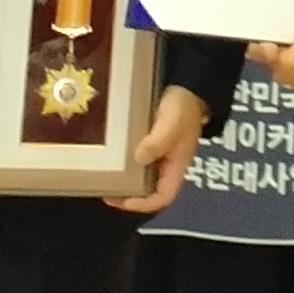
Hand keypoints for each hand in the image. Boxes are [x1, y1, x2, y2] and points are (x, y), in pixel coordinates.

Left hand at [106, 86, 208, 215]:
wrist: (188, 88)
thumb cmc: (182, 108)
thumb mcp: (170, 124)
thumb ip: (157, 142)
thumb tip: (138, 158)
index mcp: (177, 167)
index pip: (163, 197)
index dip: (143, 204)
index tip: (122, 200)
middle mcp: (169, 166)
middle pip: (151, 192)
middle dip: (129, 196)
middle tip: (107, 191)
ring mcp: (161, 156)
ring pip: (143, 178)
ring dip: (126, 182)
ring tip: (105, 178)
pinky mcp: (153, 145)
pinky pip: (138, 162)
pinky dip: (125, 165)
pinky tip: (113, 159)